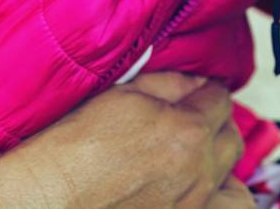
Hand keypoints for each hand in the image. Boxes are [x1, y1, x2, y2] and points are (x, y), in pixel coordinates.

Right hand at [0, 73, 244, 208]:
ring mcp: (190, 203)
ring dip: (214, 157)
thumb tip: (198, 83)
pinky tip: (189, 183)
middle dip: (215, 123)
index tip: (194, 93)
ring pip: (226, 172)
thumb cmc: (76, 146)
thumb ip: (170, 84)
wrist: (48, 197)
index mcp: (188, 132)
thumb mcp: (124, 95)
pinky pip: (215, 202)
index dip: (205, 91)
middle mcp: (197, 172)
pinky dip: (210, 191)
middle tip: (192, 119)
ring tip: (191, 152)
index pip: (220, 99)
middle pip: (231, 138)